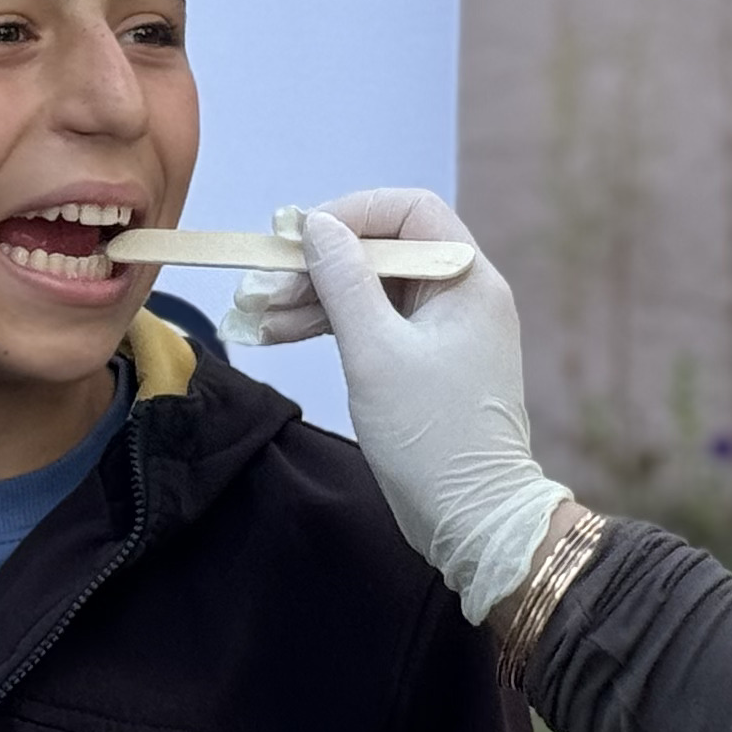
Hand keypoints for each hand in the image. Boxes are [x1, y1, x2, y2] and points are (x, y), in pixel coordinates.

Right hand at [235, 188, 563, 623]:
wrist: (474, 520)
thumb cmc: (432, 435)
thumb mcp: (375, 352)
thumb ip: (344, 281)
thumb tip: (318, 224)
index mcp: (467, 279)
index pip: (411, 211)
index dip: (353, 214)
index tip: (300, 238)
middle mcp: (463, 294)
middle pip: (384, 250)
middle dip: (321, 264)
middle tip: (263, 285)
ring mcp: (445, 330)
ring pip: (372, 289)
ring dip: (316, 297)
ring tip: (258, 316)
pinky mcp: (426, 363)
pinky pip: (374, 324)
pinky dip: (332, 325)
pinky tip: (281, 334)